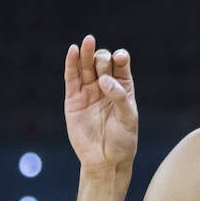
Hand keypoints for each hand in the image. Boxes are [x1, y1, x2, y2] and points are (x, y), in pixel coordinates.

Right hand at [63, 34, 137, 174]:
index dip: (120, 59)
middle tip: (105, 62)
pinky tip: (73, 50)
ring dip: (87, 53)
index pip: (121, 67)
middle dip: (104, 59)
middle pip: (102, 63)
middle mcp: (105, 87)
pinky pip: (71, 78)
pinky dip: (71, 64)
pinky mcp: (74, 99)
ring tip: (88, 41)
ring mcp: (88, 92)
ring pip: (86, 67)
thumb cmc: (123, 140)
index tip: (121, 58)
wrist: (106, 160)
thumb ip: (119, 97)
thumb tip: (103, 80)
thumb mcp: (128, 118)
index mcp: (123, 89)